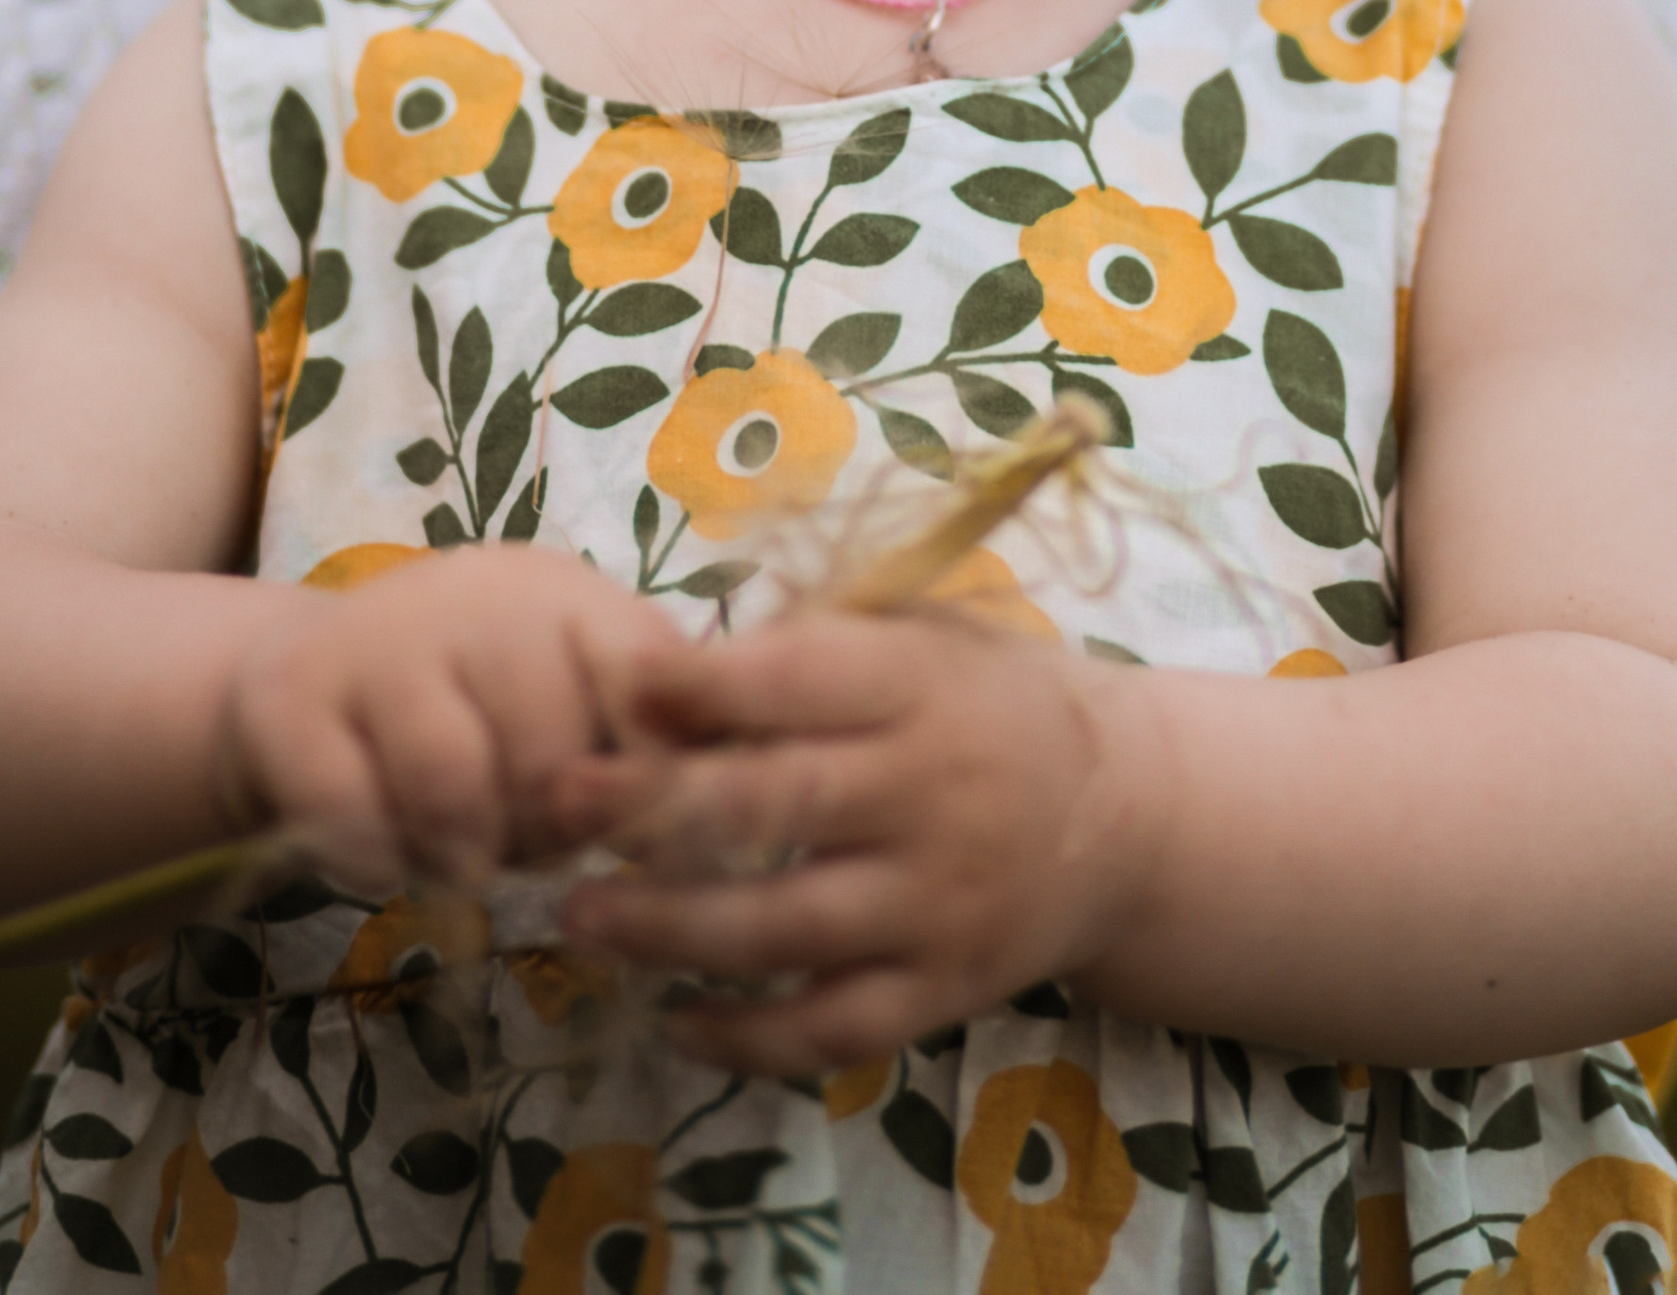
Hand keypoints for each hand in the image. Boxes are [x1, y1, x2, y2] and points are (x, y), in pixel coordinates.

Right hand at [213, 546, 681, 894]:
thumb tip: (699, 824)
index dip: (649, 776)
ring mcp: (377, 638)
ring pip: (451, 787)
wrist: (300, 683)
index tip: (627, 825)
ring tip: (457, 855)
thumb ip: (637, 748)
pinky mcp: (289, 697)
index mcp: (568, 596)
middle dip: (543, 834)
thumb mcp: (565, 707)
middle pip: (550, 750)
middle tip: (520, 843)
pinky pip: (350, 816)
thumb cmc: (467, 712)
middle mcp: (477, 595)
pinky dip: (376, 861)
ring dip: (460, 855)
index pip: (652, 678)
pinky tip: (383, 852)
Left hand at [547, 609, 1163, 1076]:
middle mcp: (930, 794)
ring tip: (582, 919)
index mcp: (920, 687)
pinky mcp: (941, 993)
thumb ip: (810, 645)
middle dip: (653, 807)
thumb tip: (660, 673)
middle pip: (776, 805)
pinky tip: (673, 1023)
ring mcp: (937, 904)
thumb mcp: (919, 637)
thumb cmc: (984, 702)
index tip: (618, 685)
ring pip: (786, 929)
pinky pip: (830, 1029)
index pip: (800, 679)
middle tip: (559, 802)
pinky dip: (747, 1039)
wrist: (1117, 815)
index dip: (705, 684)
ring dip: (670, 929)